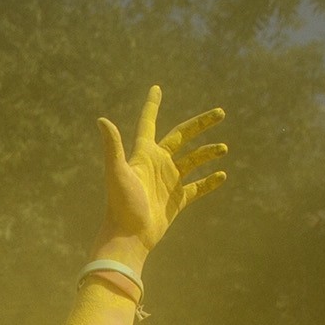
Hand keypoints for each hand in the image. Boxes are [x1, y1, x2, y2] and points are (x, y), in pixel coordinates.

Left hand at [98, 86, 226, 254]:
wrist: (129, 237)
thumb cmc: (121, 205)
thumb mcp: (117, 172)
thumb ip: (112, 146)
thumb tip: (101, 120)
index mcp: (144, 155)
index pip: (149, 124)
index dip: (152, 105)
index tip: (156, 88)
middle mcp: (157, 164)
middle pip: (182, 136)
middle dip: (201, 124)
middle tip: (220, 113)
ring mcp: (168, 182)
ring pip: (194, 160)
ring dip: (209, 152)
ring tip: (224, 148)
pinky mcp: (177, 200)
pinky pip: (198, 187)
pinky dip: (210, 181)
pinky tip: (222, 175)